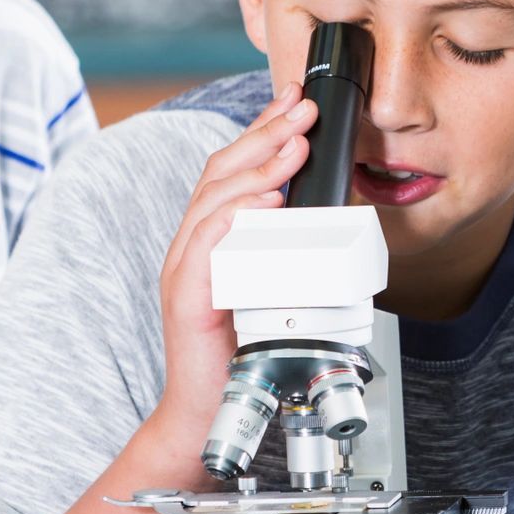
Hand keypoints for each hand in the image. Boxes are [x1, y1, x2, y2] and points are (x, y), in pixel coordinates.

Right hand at [151, 82, 317, 445]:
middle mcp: (194, 246)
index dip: (263, 131)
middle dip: (265, 134)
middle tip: (301, 110)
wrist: (204, 412)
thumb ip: (289, 253)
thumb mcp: (271, 291)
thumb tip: (327, 219)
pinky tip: (262, 203)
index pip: (235, 171)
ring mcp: (186, 270)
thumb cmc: (237, 353)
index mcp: (212, 239)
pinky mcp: (187, 299)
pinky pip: (205, 248)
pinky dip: (233, 220)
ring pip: (214, 201)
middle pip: (222, 172)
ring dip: (258, 169)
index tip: (295, 101)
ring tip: (292, 146)